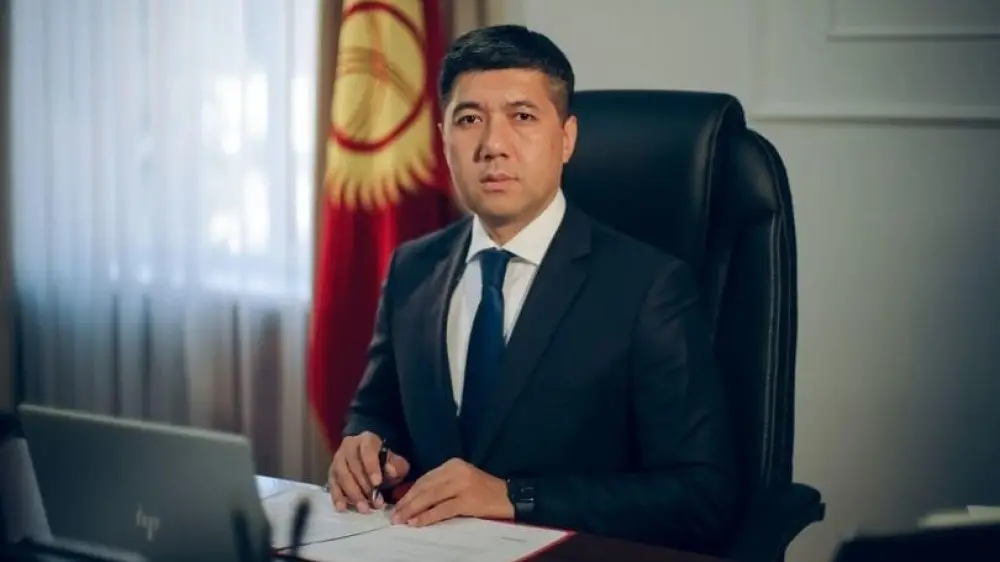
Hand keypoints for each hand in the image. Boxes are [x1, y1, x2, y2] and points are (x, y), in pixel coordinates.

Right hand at [328, 431, 409, 513]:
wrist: (373, 461)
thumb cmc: (387, 461)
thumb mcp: (397, 462)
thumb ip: (396, 466)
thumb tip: (390, 471)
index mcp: (367, 439)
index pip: (367, 450)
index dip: (371, 466)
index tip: (377, 483)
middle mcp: (349, 446)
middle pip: (352, 465)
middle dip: (364, 486)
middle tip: (374, 503)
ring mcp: (338, 459)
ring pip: (341, 475)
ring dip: (352, 494)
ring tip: (363, 508)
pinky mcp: (332, 473)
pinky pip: (333, 484)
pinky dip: (337, 497)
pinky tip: (343, 508)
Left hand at [390, 458, 512, 525]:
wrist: (508, 496)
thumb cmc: (483, 490)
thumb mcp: (461, 480)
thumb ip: (441, 484)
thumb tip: (415, 498)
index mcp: (453, 464)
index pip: (425, 478)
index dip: (409, 492)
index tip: (397, 504)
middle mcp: (456, 471)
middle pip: (425, 487)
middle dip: (407, 502)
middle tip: (394, 515)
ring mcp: (462, 485)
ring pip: (430, 497)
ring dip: (413, 510)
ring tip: (401, 520)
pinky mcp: (467, 500)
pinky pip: (442, 509)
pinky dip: (427, 517)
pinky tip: (417, 523)